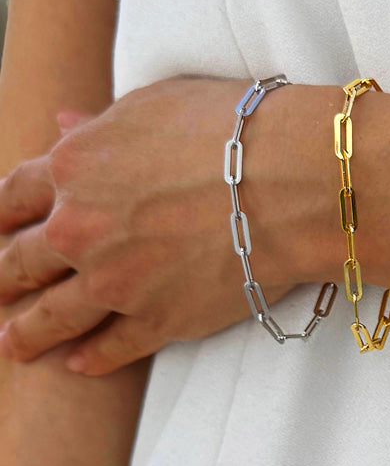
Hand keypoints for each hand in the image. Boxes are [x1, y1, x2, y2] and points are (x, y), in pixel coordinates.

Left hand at [0, 76, 339, 374]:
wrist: (285, 177)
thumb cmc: (228, 126)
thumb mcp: (155, 103)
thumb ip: (102, 123)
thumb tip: (63, 124)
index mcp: (74, 168)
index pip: (12, 195)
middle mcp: (79, 230)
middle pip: (18, 262)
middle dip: (1, 276)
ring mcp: (114, 282)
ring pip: (50, 319)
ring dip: (24, 334)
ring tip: (11, 344)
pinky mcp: (155, 321)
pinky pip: (109, 349)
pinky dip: (89, 359)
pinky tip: (77, 363)